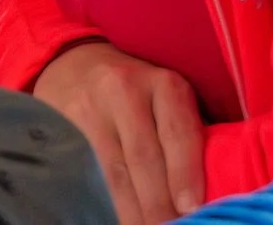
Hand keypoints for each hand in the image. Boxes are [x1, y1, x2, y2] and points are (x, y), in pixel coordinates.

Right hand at [33, 40, 205, 222]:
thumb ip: (185, 135)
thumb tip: (208, 190)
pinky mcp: (63, 125)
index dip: (185, 174)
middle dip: (158, 203)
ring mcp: (90, 108)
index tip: (191, 208)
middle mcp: (125, 90)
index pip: (178, 133)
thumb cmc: (138, 92)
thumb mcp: (166, 97)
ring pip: (113, 171)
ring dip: (132, 210)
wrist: (75, 64)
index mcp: (163, 84)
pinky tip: (115, 217)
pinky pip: (86, 171)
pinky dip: (103, 200)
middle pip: (144, 157)